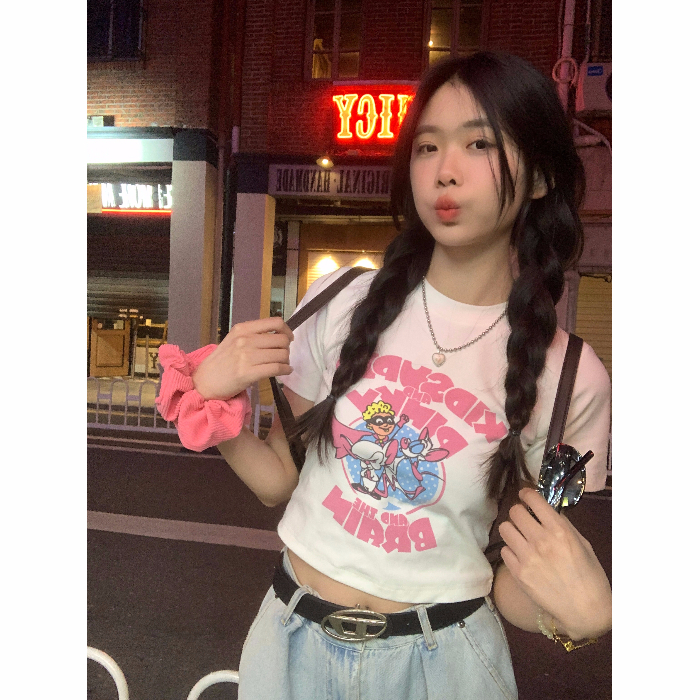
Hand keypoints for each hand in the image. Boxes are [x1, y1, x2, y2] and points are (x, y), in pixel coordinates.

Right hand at [192, 317, 293, 399]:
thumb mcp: (234, 340)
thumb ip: (253, 335)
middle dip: (287, 348)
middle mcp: (245, 340)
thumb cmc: (221, 362)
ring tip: (282, 364)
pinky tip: (285, 371)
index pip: (275, 322)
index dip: (287, 330)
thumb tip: (278, 335)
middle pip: (281, 339)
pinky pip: (276, 368)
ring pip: (281, 354)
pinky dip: (285, 370)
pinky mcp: (248, 373)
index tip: (288, 338)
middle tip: (283, 355)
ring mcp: (246, 356)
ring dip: (286, 360)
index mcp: (242, 329)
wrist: (204, 382)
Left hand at [498, 488, 611, 639]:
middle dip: (519, 511)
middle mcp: (541, 541)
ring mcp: (527, 558)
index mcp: (559, 531)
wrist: (586, 611)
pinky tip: (521, 555)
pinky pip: (504, 550)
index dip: (527, 494)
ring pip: (505, 529)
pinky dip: (511, 550)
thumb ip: (563, 525)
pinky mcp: (518, 573)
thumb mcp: (582, 544)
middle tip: (524, 518)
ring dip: (513, 529)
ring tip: (521, 536)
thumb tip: (545, 512)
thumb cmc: (590, 576)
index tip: (526, 495)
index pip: (534, 500)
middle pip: (515, 512)